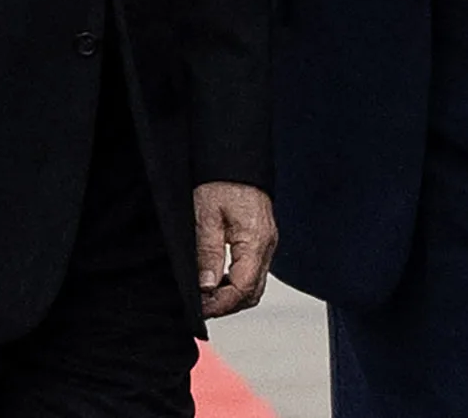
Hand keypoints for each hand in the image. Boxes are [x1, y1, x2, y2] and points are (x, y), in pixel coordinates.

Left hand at [192, 181, 274, 319]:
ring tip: (206, 294)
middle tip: (201, 306)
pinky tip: (218, 278)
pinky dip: (237, 281)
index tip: (199, 308)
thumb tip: (207, 286)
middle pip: (252, 292)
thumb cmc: (222, 181)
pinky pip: (254, 270)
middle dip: (227, 305)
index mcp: (256, 241)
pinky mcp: (262, 239)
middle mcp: (267, 245)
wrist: (236, 158)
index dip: (220, 304)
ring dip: (232, 295)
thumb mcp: (206, 217)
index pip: (243, 288)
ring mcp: (267, 243)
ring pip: (254, 284)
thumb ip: (208, 254)